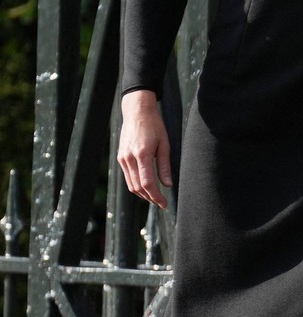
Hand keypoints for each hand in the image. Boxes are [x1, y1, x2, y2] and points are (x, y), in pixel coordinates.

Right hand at [118, 89, 172, 208]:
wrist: (137, 112)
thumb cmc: (154, 126)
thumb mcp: (165, 144)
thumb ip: (165, 166)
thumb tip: (168, 185)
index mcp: (142, 154)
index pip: (147, 183)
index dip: (156, 196)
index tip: (164, 204)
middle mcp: (129, 158)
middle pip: (138, 187)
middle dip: (150, 198)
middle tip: (161, 203)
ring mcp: (123, 158)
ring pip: (130, 184)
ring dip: (142, 194)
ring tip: (155, 198)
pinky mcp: (121, 157)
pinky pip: (127, 176)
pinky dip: (136, 185)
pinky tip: (146, 187)